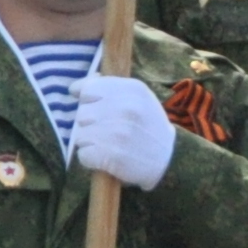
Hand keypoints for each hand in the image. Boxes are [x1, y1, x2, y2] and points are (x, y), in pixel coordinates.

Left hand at [62, 68, 175, 189]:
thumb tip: (76, 88)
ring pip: (80, 135)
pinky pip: (83, 155)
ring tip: (108, 145)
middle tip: (107, 132)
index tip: (95, 108)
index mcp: (132, 89)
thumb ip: (110, 88)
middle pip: (82, 114)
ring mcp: (117, 133)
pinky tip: (106, 158)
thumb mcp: (139, 98)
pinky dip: (90, 159)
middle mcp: (125, 108)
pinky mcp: (111, 156)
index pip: (87, 90)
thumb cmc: (148, 125)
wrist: (170, 158)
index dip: (88, 101)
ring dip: (89, 143)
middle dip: (89, 124)